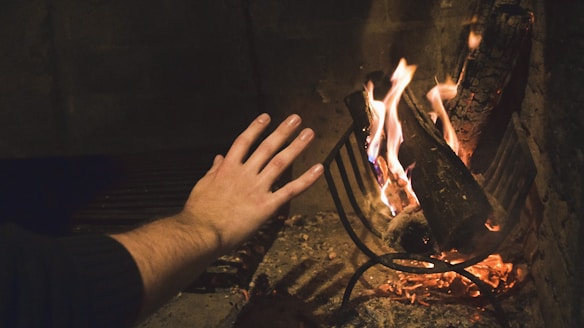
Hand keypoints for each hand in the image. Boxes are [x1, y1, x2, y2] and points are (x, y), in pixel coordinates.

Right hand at [182, 113, 322, 251]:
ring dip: (296, 146)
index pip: (243, 142)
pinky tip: (319, 168)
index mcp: (228, 168)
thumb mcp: (202, 186)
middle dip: (282, 132)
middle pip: (266, 147)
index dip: (255, 128)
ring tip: (309, 133)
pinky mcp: (266, 206)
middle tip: (296, 119)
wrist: (202, 232)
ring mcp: (257, 188)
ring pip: (280, 162)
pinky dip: (306, 179)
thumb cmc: (199, 212)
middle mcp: (245, 174)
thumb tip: (219, 157)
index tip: (267, 117)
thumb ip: (213, 170)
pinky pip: (290, 190)